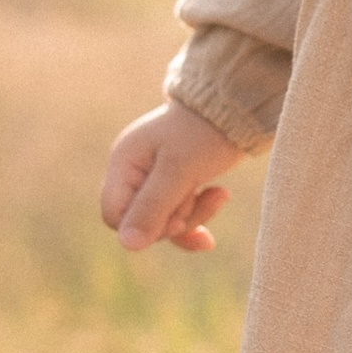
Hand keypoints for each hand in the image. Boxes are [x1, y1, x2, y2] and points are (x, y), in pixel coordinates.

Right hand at [102, 98, 244, 253]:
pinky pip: (178, 214)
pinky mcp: (176, 182)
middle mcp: (133, 171)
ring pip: (163, 221)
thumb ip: (152, 208)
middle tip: (201, 198)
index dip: (144, 225)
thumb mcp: (179, 171)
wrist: (237, 107)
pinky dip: (199, 213)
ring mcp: (154, 176)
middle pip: (141, 221)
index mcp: (124, 163)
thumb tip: (127, 246)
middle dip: (176, 219)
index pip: (114, 215)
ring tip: (221, 194)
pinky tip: (221, 198)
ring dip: (194, 215)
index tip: (177, 217)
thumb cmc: (204, 134)